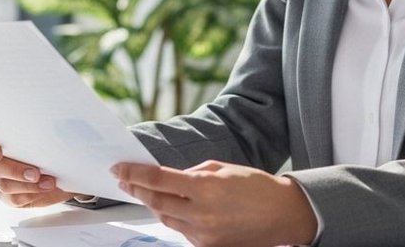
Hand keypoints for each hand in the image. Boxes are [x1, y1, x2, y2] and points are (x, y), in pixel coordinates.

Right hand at [0, 133, 80, 207]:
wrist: (59, 170)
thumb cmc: (47, 149)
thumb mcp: (46, 138)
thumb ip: (40, 135)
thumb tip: (53, 132)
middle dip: (16, 171)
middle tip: (35, 173)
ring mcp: (0, 180)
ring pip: (5, 185)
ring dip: (28, 185)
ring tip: (48, 182)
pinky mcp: (8, 196)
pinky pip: (14, 199)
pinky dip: (31, 194)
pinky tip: (44, 189)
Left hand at [112, 160, 318, 246]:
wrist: (284, 215)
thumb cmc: (257, 187)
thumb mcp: (223, 168)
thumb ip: (193, 173)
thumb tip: (170, 178)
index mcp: (206, 189)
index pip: (159, 180)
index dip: (135, 174)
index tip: (120, 168)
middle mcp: (202, 214)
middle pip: (156, 202)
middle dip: (137, 189)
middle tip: (124, 179)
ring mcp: (204, 235)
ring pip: (166, 219)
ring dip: (153, 204)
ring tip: (144, 191)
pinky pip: (182, 231)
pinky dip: (175, 218)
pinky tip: (173, 207)